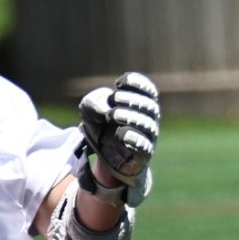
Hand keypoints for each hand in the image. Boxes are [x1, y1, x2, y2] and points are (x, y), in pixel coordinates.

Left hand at [79, 71, 159, 187]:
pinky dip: (134, 140)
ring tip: (113, 114)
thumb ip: (93, 102)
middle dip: (131, 99)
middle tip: (114, 98)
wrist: (103, 156)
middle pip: (149, 106)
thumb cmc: (101, 126)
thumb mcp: (89, 110)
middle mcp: (149, 119)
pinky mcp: (142, 156)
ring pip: (147, 126)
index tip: (120, 82)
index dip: (138, 84)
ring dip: (131, 117)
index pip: (149, 91)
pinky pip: (144, 148)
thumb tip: (104, 110)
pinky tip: (121, 134)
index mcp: (141, 104)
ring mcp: (148, 138)